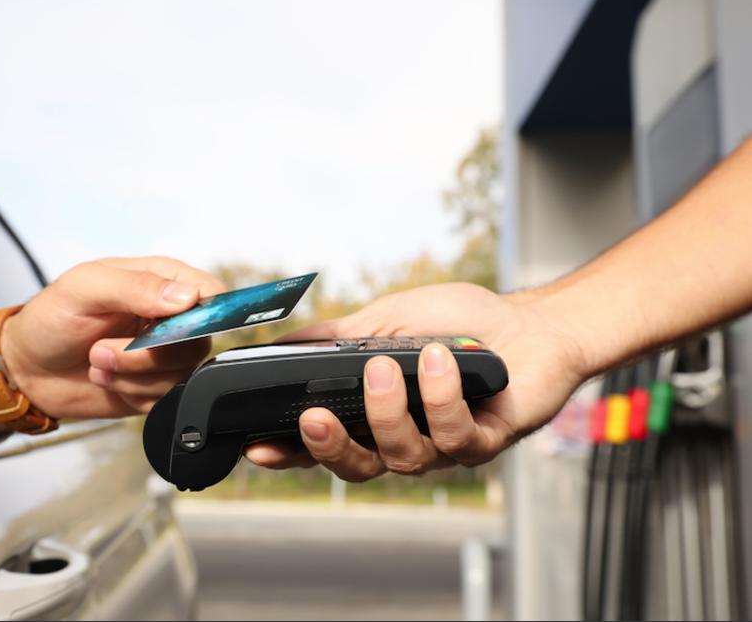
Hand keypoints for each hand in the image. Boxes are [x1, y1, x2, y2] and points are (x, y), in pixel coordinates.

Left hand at [2, 257, 224, 418]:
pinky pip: (167, 398)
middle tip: (103, 350)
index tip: (165, 329)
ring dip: (133, 376)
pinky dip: (133, 394)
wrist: (27, 368)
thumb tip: (186, 296)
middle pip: (198, 341)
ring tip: (98, 362)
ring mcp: (165, 354)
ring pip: (182, 374)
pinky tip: (108, 380)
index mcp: (161, 280)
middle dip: (148, 354)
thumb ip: (134, 286)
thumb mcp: (83, 288)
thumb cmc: (50, 319)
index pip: (210, 293)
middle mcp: (170, 317)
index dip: (200, 314)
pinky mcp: (156, 386)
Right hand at [244, 283, 586, 479]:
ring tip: (383, 367)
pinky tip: (438, 361)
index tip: (258, 446)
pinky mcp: (483, 442)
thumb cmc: (457, 323)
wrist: (528, 323)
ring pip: (402, 457)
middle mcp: (404, 438)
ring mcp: (443, 446)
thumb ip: (337, 338)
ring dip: (388, 412)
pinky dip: (441, 397)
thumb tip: (282, 344)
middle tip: (315, 418)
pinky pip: (454, 437)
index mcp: (373, 414)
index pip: (325, 441)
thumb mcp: (385, 320)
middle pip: (357, 466)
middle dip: (331, 447)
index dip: (290, 451)